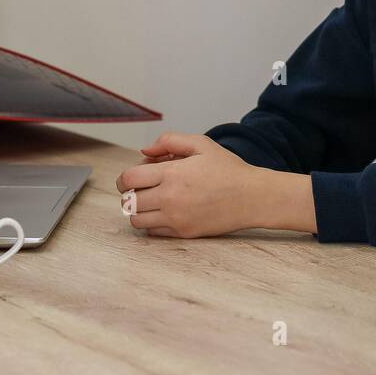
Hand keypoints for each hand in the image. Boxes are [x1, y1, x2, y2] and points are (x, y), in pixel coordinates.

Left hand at [115, 131, 262, 237]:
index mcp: (172, 173)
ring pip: (136, 220)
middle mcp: (170, 198)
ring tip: (151, 201)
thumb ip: (169, 141)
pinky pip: (152, 232)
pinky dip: (151, 223)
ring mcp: (176, 218)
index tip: (130, 178)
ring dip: (137, 210)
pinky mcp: (183, 233)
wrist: (251, 197)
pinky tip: (163, 212)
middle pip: (129, 201)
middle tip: (142, 188)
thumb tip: (144, 151)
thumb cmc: (228, 169)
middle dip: (130, 193)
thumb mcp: (201, 144)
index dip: (124, 178)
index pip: (129, 179)